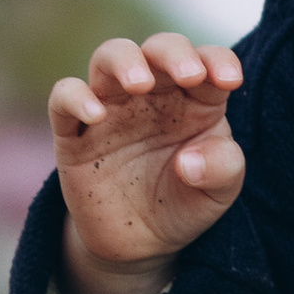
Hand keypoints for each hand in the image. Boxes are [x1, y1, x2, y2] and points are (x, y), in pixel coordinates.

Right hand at [48, 32, 244, 293]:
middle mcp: (154, 93)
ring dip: (125, 61)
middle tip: (188, 74)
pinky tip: (95, 115)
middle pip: (159, 48)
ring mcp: (112, 107)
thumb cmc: (184, 203)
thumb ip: (222, 168)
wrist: (138, 244)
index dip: (219, 61)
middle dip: (174, 53)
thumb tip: (189, 161)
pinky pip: (64, 97)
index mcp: (195, 98)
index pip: (209, 61)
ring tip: (139, 83)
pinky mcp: (74, 131)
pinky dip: (75, 97)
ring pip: (109, 57)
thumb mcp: (218, 192)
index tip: (230, 82)